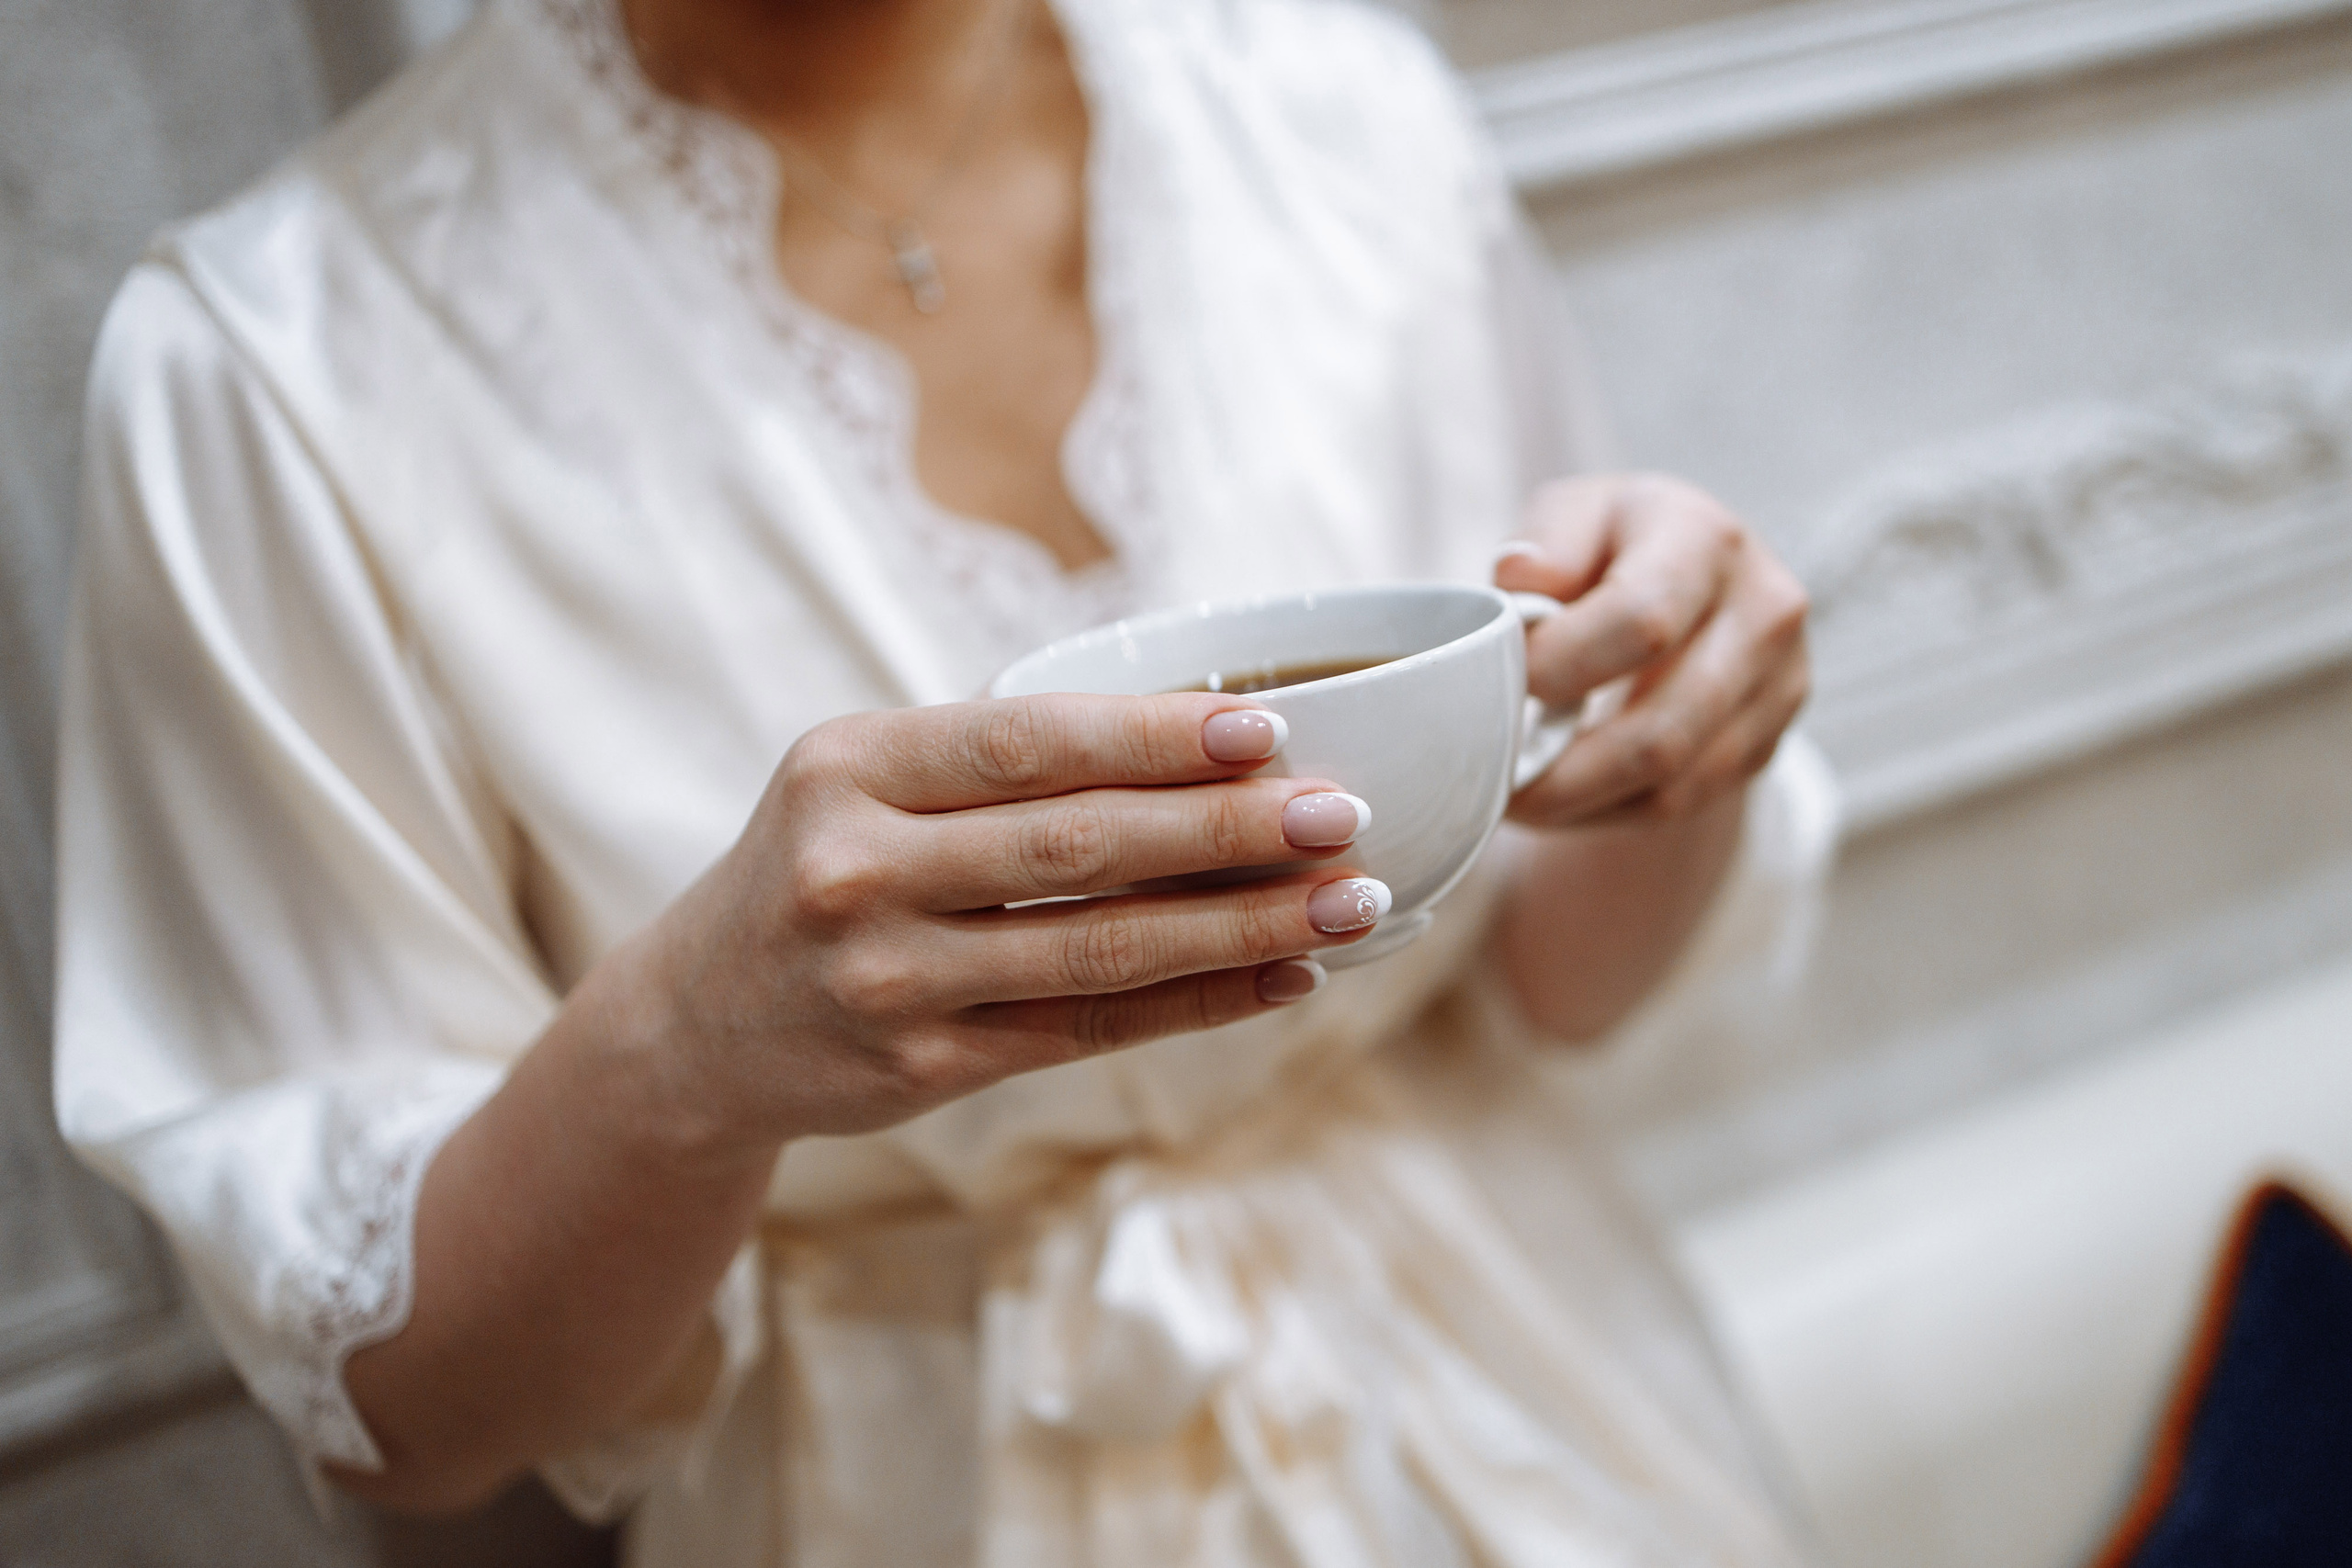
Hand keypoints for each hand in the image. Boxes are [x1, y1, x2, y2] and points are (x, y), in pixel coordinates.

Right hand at [645, 694, 1385, 1148]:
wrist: (695, 1028)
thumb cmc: (819, 867)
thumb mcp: (862, 782)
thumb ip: (996, 761)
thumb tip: (1207, 737)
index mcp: (847, 768)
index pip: (1024, 742)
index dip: (1152, 737)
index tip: (1266, 729)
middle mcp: (857, 872)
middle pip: (1076, 847)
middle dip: (1227, 830)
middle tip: (1341, 816)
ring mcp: (888, 983)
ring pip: (1097, 951)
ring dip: (1241, 927)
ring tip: (1348, 903)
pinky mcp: (923, 1071)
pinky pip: (1088, 1031)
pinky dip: (1198, 1005)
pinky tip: (1284, 980)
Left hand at [1498, 472, 1808, 825]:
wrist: (1695, 570)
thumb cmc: (1614, 544)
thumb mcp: (1572, 514)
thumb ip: (1544, 544)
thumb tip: (1518, 583)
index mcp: (1706, 539)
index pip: (1643, 620)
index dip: (1562, 665)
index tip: (1506, 681)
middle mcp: (1763, 611)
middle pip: (1662, 728)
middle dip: (1562, 769)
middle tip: (1495, 771)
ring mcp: (1780, 683)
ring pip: (1673, 782)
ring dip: (1581, 801)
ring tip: (1519, 791)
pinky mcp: (1770, 738)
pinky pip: (1683, 801)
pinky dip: (1611, 810)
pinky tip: (1566, 794)